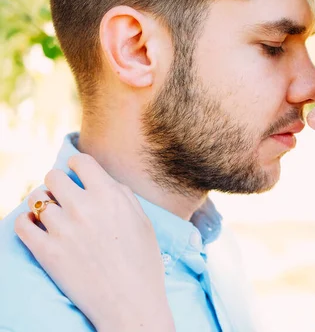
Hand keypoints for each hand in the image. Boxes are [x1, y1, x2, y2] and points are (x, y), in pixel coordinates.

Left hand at [14, 154, 174, 331]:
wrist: (130, 302)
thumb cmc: (143, 263)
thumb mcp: (144, 222)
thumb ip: (123, 197)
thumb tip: (105, 182)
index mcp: (109, 196)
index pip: (80, 161)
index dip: (77, 165)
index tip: (76, 173)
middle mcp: (84, 207)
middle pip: (53, 176)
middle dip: (58, 184)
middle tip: (63, 196)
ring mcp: (62, 229)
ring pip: (36, 199)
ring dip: (42, 204)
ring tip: (50, 214)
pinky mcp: (46, 251)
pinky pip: (22, 224)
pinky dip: (26, 222)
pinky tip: (36, 226)